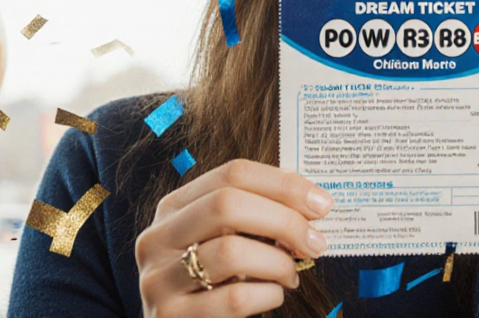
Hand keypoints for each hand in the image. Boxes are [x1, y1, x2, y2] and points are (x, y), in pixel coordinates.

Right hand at [136, 159, 333, 317]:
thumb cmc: (211, 282)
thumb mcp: (223, 239)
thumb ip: (254, 216)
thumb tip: (311, 200)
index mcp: (174, 207)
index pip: (232, 174)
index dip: (283, 184)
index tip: (321, 204)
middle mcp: (157, 237)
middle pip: (227, 205)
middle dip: (284, 221)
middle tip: (315, 242)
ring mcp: (158, 278)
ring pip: (230, 252)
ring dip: (278, 262)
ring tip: (291, 275)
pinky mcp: (170, 316)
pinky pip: (234, 299)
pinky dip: (267, 295)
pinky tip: (274, 296)